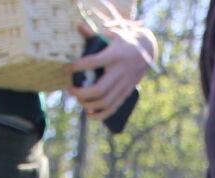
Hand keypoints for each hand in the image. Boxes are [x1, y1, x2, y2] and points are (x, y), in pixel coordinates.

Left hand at [69, 2, 154, 120]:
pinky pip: (114, 108)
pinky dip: (101, 115)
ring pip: (106, 102)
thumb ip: (95, 33)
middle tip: (70, 90)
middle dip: (82, 93)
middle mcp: (121, 71)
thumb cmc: (124, 40)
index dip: (78, 67)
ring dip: (89, 105)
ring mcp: (125, 84)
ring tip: (78, 100)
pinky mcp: (127, 92)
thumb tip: (78, 26)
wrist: (147, 50)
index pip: (94, 62)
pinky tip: (89, 115)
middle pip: (99, 89)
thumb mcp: (112, 33)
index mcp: (116, 55)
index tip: (67, 69)